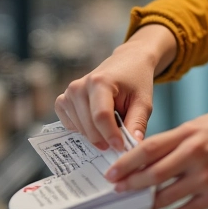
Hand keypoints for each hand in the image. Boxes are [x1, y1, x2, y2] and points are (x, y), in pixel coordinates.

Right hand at [55, 24, 175, 151]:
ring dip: (95, 134)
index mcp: (100, 82)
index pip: (101, 116)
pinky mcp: (64, 99)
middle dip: (105, 139)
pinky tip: (95, 122)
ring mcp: (70, 92)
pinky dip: (82, 129)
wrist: (128, 61)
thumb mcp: (143, 100)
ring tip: (111, 124)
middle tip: (119, 140)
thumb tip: (133, 147)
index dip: (111, 135)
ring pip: (79, 129)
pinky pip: (68, 124)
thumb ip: (137, 122)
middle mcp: (80, 86)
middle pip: (88, 126)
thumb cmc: (136, 81)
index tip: (121, 147)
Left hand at [105, 102, 207, 208]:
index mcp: (189, 132)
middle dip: (131, 185)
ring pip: (165, 197)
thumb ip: (176, 140)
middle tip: (116, 190)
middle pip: (152, 175)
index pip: (148, 149)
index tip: (111, 172)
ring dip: (147, 202)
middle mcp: (195, 155)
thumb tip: (148, 158)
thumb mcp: (201, 123)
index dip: (126, 163)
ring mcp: (206, 177)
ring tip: (135, 203)